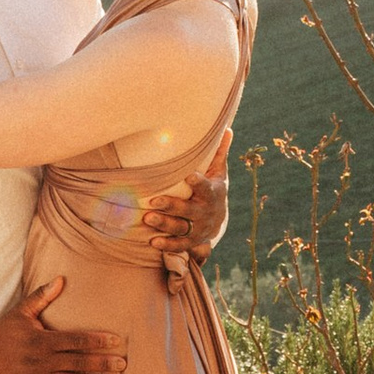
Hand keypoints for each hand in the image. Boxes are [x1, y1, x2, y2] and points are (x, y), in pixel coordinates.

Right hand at [0, 280, 127, 373]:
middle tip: (123, 364)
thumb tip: (61, 279)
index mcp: (42, 340)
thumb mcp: (21, 312)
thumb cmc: (3, 332)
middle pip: (79, 362)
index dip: (97, 340)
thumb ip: (42, 296)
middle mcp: (42, 360)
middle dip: (102, 363)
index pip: (76, 339)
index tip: (116, 341)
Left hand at [139, 128, 232, 278]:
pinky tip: (153, 242)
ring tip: (147, 218)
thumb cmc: (212, 189)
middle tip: (153, 201)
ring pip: (181, 227)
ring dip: (164, 224)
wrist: (218, 222)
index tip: (188, 175)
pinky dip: (167, 245)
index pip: (205, 187)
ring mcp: (197, 228)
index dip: (198, 182)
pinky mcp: (190, 241)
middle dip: (171, 206)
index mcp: (211, 193)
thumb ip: (219, 153)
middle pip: (188, 210)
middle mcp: (204, 212)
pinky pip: (179, 245)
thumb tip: (226, 128)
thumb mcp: (218, 172)